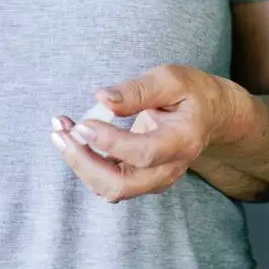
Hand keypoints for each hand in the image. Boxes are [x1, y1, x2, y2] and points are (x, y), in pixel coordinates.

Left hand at [49, 65, 237, 202]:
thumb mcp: (171, 79)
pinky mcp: (140, 180)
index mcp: (182, 142)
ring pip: (109, 189)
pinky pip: (107, 181)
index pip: (143, 153)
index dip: (109, 142)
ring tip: (60, 129)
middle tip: (60, 132)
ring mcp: (154, 180)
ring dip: (79, 163)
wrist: (209, 116)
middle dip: (83, 163)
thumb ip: (138, 90)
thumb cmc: (191, 93)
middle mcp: (168, 170)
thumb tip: (102, 98)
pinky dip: (85, 162)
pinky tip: (72, 135)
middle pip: (120, 185)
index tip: (82, 123)